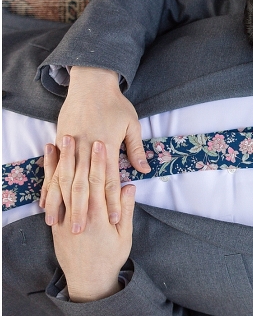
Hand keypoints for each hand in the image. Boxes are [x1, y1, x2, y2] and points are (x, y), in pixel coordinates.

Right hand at [41, 66, 146, 232]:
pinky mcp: (60, 143)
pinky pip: (53, 170)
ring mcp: (71, 147)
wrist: (92, 83)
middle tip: (81, 232)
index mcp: (107, 148)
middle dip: (83, 210)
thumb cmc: (115, 104)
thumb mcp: (131, 125)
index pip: (110, 181)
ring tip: (56, 223)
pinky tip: (45, 202)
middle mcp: (87, 150)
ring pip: (64, 181)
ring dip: (60, 203)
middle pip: (84, 186)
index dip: (112, 202)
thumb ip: (135, 149)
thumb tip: (144, 170)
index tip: (114, 221)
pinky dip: (48, 187)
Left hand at [49, 139, 135, 301]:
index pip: (99, 182)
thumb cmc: (111, 257)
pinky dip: (50, 180)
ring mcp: (64, 218)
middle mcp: (79, 214)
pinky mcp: (56, 223)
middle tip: (73, 136)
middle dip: (74, 157)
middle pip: (76, 179)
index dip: (99, 162)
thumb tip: (128, 186)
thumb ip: (126, 209)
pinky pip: (52, 197)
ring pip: (60, 186)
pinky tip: (49, 166)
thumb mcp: (125, 235)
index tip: (100, 144)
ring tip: (56, 144)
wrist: (89, 279)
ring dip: (58, 164)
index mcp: (99, 215)